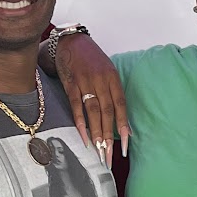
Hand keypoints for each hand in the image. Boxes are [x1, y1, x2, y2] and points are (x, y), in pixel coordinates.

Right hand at [53, 33, 129, 158]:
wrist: (71, 40)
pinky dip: (80, 122)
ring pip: (93, 111)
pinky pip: (76, 105)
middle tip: (110, 155)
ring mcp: (86, 81)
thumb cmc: (91, 59)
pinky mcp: (71, 83)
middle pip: (108, 112)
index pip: (121, 106)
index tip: (126, 144)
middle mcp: (101, 80)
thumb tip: (121, 120)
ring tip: (99, 150)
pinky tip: (83, 136)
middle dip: (109, 136)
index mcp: (113, 78)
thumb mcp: (107, 72)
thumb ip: (113, 94)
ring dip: (96, 132)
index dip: (124, 125)